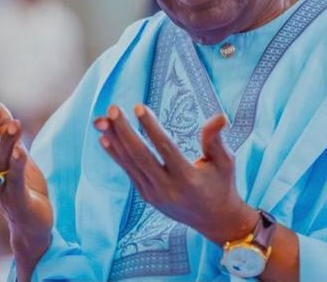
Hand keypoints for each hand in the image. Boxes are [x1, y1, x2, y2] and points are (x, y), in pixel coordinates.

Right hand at [0, 88, 52, 280]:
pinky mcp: (18, 203)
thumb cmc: (23, 188)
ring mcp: (3, 190)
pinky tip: (21, 151)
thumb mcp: (16, 156)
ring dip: (5, 143)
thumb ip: (6, 135)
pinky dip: (17, 166)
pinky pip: (15, 183)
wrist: (33, 226)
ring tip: (14, 123)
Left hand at [94, 104, 257, 244]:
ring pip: (130, 163)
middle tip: (113, 108)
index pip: (165, 148)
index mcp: (188, 178)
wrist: (213, 219)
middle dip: (124, 131)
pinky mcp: (146, 196)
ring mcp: (154, 194)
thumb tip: (219, 116)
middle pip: (140, 156)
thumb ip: (216, 140)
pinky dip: (116, 154)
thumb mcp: (225, 162)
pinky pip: (128, 171)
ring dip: (114, 140)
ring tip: (101, 119)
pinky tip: (105, 137)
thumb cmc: (221, 183)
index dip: (151, 127)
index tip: (138, 106)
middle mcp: (167, 189)